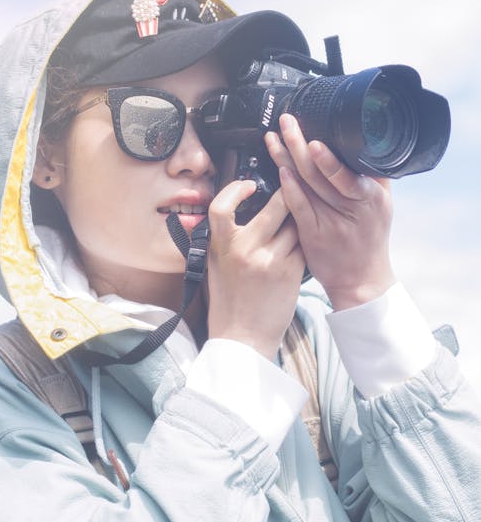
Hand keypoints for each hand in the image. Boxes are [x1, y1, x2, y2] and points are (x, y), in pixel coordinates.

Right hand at [206, 179, 305, 359]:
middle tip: (292, 193)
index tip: (248, 184)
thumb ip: (225, 237)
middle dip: (288, 196)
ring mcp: (269, 259)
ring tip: (296, 228)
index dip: (234, 189)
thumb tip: (238, 207)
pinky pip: (304, 246)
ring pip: (296, 226)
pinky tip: (299, 250)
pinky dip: (304, 245)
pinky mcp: (290, 272)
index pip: (220, 207)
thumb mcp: (217, 264)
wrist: (242, 337)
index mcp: (221, 245)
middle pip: (277, 207)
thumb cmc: (229, 300)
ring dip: (299, 224)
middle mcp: (244, 249)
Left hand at [264, 114, 395, 310]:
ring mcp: (331, 223)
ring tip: (273, 139)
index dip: (328, 158)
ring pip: (305, 186)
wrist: (362, 280)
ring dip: (286, 160)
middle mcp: (353, 209)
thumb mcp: (382, 205)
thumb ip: (372, 177)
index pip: (349, 173)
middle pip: (320, 173)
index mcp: (373, 198)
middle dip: (300, 144)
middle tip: (286, 122)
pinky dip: (288, 189)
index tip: (314, 140)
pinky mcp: (313, 235)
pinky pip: (298, 208)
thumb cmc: (370, 239)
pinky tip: (278, 172)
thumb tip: (362, 145)